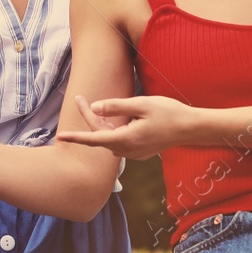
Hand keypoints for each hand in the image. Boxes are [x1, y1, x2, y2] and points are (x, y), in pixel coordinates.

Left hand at [55, 94, 193, 158]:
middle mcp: (127, 150)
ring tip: (96, 107)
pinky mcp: (140, 152)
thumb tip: (95, 107)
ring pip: (110, 139)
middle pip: (101, 135)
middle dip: (89, 118)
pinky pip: (120, 142)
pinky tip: (116, 120)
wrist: (191, 128)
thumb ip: (117, 106)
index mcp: (126, 139)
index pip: (94, 138)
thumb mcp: (141, 104)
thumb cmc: (169, 113)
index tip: (60, 138)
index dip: (75, 137)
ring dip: (102, 125)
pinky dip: (114, 131)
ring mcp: (134, 153)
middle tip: (80, 99)